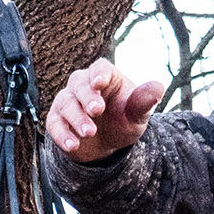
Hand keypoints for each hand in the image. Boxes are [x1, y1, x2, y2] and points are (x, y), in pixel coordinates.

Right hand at [47, 58, 165, 163]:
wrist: (107, 145)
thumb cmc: (123, 120)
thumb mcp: (137, 115)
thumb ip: (144, 101)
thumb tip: (158, 88)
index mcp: (106, 77)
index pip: (100, 68)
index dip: (99, 74)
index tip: (100, 83)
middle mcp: (83, 85)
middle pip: (79, 83)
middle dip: (87, 97)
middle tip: (97, 110)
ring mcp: (67, 101)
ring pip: (66, 103)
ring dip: (76, 118)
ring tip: (89, 133)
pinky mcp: (56, 120)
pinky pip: (54, 124)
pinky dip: (62, 135)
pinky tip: (73, 145)